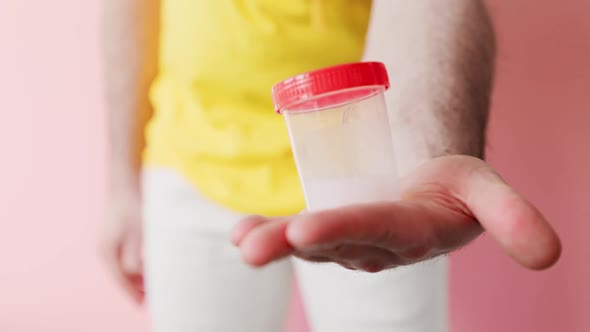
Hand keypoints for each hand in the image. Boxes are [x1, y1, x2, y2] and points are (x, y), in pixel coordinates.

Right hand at [99, 189, 144, 303]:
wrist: (124, 186)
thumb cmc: (132, 207)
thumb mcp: (137, 233)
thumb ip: (134, 256)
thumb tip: (135, 275)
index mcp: (107, 251)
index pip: (120, 279)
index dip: (132, 292)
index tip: (143, 302)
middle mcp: (105, 249)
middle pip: (120, 275)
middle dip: (135, 287)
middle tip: (151, 296)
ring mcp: (109, 243)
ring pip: (122, 267)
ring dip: (136, 277)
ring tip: (151, 285)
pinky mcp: (115, 237)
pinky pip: (124, 258)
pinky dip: (134, 266)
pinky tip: (145, 268)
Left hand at [232, 156, 560, 271]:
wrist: (428, 191)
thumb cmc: (452, 184)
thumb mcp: (483, 187)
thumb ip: (510, 215)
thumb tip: (549, 254)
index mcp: (411, 233)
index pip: (376, 231)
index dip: (344, 229)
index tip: (306, 227)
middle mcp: (374, 246)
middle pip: (332, 242)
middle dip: (293, 243)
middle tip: (255, 245)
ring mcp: (345, 241)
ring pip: (306, 243)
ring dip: (269, 240)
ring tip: (239, 239)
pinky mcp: (326, 230)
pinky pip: (292, 233)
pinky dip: (264, 231)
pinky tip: (239, 230)